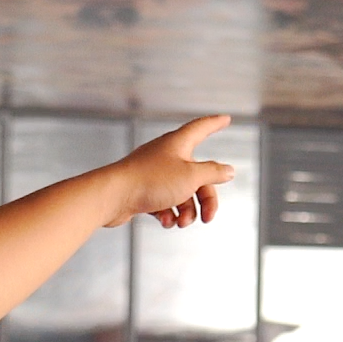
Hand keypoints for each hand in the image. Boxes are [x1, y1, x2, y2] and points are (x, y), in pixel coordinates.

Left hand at [110, 115, 233, 229]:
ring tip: (181, 222)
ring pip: (182, 193)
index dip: (215, 123)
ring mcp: (155, 174)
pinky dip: (169, 214)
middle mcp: (166, 156)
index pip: (201, 128)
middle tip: (208, 218)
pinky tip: (165, 222)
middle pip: (198, 175)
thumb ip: (213, 173)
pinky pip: (165, 203)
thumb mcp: (191, 177)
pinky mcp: (144, 191)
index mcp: (178, 144)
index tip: (226, 118)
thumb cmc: (151, 181)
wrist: (113, 197)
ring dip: (187, 211)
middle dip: (206, 199)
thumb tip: (229, 170)